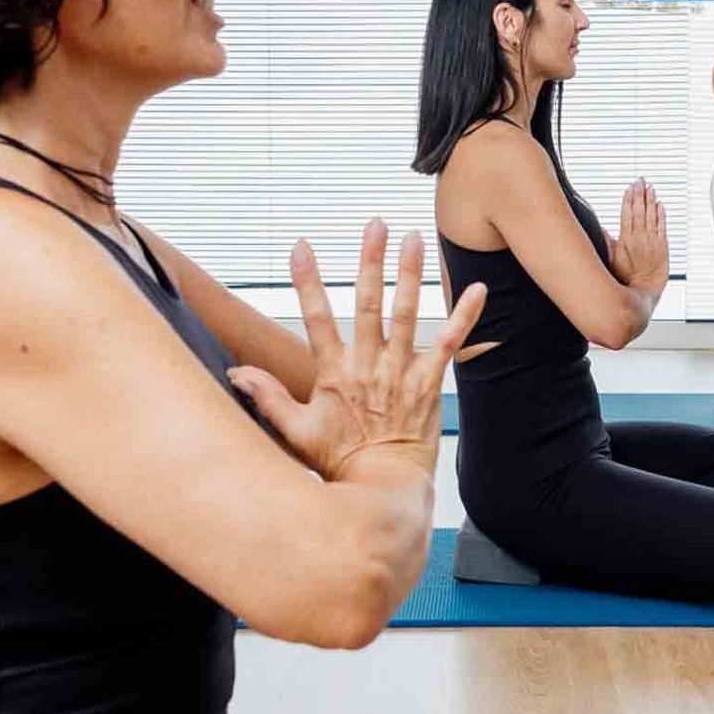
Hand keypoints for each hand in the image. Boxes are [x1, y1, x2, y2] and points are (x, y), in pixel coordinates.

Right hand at [227, 221, 485, 482]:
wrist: (383, 488)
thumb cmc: (340, 461)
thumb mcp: (296, 430)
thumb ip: (267, 397)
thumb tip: (235, 372)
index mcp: (334, 373)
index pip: (316, 318)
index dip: (309, 281)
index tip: (302, 246)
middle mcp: (368, 366)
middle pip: (368, 304)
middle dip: (370, 262)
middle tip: (375, 225)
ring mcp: (400, 372)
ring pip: (406, 314)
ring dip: (410, 274)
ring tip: (414, 238)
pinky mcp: (428, 383)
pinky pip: (449, 343)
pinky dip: (464, 316)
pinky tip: (478, 290)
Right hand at [608, 178, 668, 292]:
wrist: (642, 291)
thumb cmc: (625, 279)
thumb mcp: (611, 260)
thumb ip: (607, 242)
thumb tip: (601, 229)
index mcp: (625, 240)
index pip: (626, 214)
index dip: (628, 199)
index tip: (629, 188)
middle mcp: (639, 238)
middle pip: (639, 211)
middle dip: (640, 194)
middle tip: (640, 181)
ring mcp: (652, 241)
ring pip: (651, 216)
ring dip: (651, 200)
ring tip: (650, 188)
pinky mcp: (663, 246)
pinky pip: (662, 226)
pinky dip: (662, 215)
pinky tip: (660, 205)